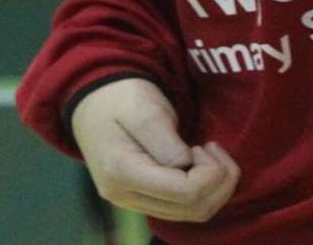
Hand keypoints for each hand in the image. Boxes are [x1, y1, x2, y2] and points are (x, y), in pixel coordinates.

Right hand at [69, 77, 240, 223]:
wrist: (93, 101)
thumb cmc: (121, 98)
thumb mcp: (146, 111)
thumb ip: (168, 145)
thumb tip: (189, 168)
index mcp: (123, 172)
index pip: (186, 193)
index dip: (211, 173)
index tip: (206, 145)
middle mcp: (125, 195)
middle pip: (192, 209)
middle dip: (219, 181)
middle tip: (213, 149)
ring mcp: (131, 201)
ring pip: (191, 213)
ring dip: (214, 188)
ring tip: (209, 156)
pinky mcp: (141, 198)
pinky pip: (181, 207)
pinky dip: (202, 190)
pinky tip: (199, 165)